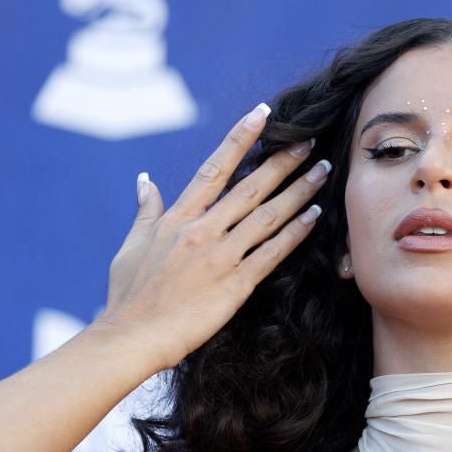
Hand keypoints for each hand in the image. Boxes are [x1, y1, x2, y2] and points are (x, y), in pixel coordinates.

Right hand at [91, 102, 331, 369]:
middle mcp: (202, 230)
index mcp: (178, 217)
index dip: (239, 139)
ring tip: (323, 171)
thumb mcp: (132, 246)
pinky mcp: (235, 284)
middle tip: (310, 140)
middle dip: (283, 161)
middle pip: (250, 186)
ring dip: (299, 191)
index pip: (214, 168)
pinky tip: (315, 216)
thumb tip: (145, 180)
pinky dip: (295, 232)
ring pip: (268, 215)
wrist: (131, 336)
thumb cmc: (128, 295)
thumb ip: (146, 211)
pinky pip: (272, 253)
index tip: (261, 115)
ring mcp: (221, 256)